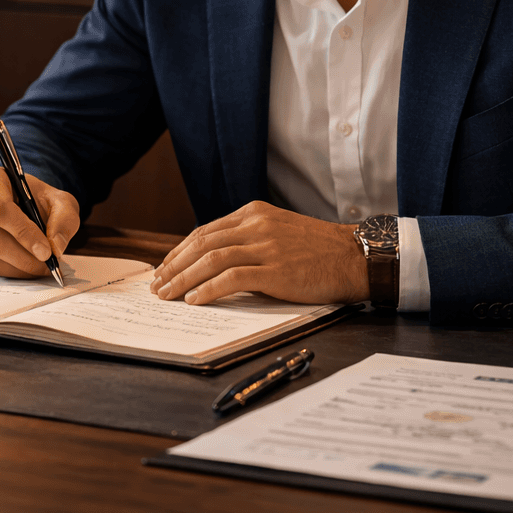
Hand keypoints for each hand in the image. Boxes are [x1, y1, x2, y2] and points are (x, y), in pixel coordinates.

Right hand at [0, 166, 79, 278]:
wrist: (11, 202)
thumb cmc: (32, 199)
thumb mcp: (56, 199)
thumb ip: (64, 218)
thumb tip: (56, 247)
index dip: (23, 233)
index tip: (46, 252)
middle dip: (24, 258)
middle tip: (47, 267)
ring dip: (17, 269)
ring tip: (38, 269)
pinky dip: (6, 273)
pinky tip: (22, 269)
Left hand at [150, 201, 368, 305]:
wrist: (356, 258)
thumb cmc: (319, 250)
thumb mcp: (280, 232)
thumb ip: (250, 239)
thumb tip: (214, 261)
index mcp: (254, 213)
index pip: (205, 231)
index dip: (180, 250)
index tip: (165, 267)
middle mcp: (256, 225)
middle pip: (202, 243)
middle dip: (174, 265)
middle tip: (157, 284)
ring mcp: (266, 246)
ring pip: (211, 259)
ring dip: (183, 278)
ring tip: (168, 294)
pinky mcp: (276, 269)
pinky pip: (232, 278)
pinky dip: (208, 289)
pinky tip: (194, 299)